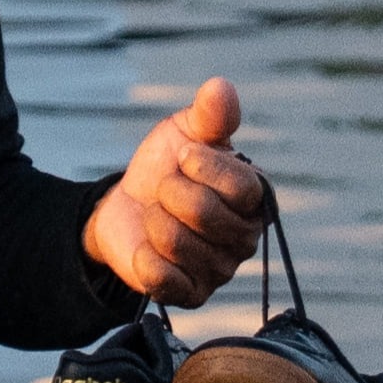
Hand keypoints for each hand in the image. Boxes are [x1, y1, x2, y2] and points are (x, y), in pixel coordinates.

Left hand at [81, 76, 265, 307]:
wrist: (128, 205)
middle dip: (168, 192)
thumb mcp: (184, 132)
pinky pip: (163, 279)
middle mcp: (246, 236)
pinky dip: (145, 259)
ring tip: (156, 216)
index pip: (239, 184)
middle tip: (164, 190)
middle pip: (204, 213)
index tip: (182, 155)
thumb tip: (220, 87)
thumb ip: (208, 114)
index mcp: (255, 196)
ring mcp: (221, 270)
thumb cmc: (167, 167)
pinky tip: (146, 248)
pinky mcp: (192, 295)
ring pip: (176, 243)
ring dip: (153, 222)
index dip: (202, 166)